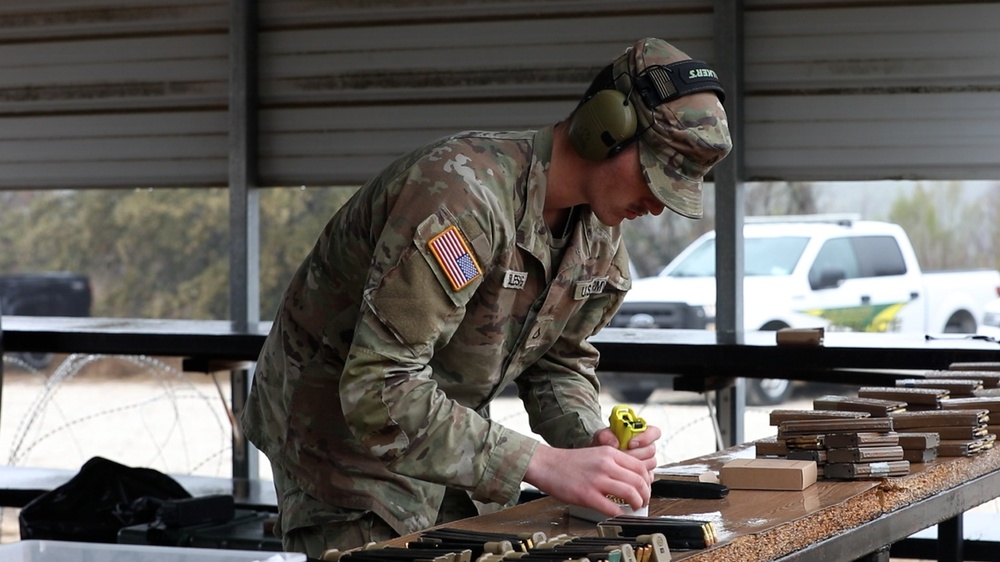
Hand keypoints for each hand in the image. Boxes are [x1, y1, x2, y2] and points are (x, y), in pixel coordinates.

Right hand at [523, 444, 652, 517]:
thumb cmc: (568, 462)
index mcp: (609, 453)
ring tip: (635, 507)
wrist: (546, 464)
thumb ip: (614, 463)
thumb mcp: (596, 454)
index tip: (646, 488)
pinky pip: (613, 508)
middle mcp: (606, 465)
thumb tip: (631, 479)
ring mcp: (597, 480)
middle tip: (643, 501)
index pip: (640, 467)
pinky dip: (621, 514)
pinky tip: (619, 514)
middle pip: (639, 481)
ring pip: (631, 493)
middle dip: (645, 495)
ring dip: (637, 504)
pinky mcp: (587, 495)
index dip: (647, 480)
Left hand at [591, 423, 661, 473]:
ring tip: (621, 463)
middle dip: (635, 453)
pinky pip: (647, 476)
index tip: (631, 443)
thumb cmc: (602, 449)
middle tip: (622, 455)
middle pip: (651, 450)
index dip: (645, 437)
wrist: (599, 464)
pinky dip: (635, 474)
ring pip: (650, 463)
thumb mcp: (600, 439)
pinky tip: (625, 472)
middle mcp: (644, 447)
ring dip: (635, 464)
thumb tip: (614, 441)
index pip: (654, 432)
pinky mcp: (645, 475)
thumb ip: (605, 435)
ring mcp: (646, 461)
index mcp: (639, 434)